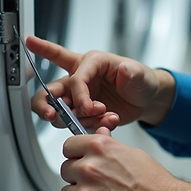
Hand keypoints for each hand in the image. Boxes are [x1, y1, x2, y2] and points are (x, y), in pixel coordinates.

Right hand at [26, 36, 174, 130]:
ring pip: (59, 112)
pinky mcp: (82, 114)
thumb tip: (124, 69)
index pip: (75, 79)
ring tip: (105, 117)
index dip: (79, 95)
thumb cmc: (141, 80)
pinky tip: (108, 123)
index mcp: (91, 63)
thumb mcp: (141, 74)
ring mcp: (79, 98)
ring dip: (78, 120)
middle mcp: (80, 79)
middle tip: (51, 116)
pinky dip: (91, 128)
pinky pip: (76, 125)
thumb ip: (132, 72)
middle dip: (45, 105)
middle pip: (49, 91)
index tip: (88, 108)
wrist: (146, 101)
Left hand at [60, 127, 190, 190]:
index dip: (75, 154)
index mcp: (99, 148)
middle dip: (78, 177)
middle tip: (96, 184)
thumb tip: (99, 134)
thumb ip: (108, 144)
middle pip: (65, 170)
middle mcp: (89, 169)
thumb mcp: (131, 153)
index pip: (68, 146)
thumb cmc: (154, 183)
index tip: (78, 160)